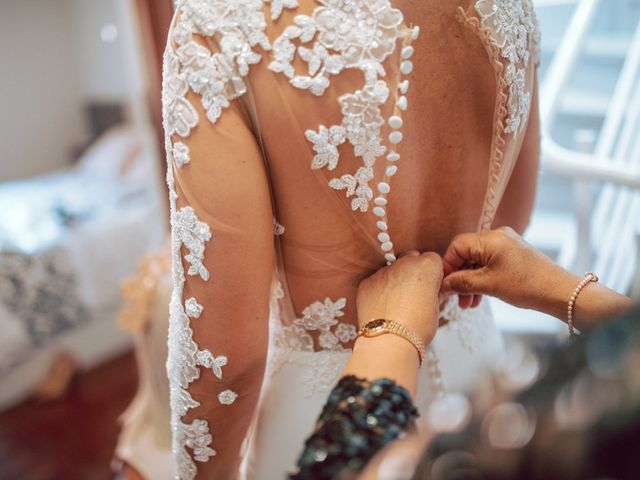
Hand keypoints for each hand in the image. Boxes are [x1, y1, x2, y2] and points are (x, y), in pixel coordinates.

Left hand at [357, 251, 442, 343]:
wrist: (389, 342)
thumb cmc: (416, 328)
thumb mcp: (436, 308)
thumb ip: (435, 292)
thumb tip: (434, 290)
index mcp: (425, 266)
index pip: (432, 259)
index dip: (432, 274)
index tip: (431, 287)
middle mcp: (403, 263)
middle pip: (411, 260)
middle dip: (413, 273)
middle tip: (414, 295)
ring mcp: (382, 272)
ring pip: (392, 271)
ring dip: (395, 282)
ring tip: (397, 306)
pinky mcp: (366, 282)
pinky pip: (376, 282)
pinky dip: (379, 291)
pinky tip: (383, 308)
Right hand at [441, 227, 576, 311]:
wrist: (560, 293)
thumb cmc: (528, 285)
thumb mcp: (489, 285)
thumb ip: (462, 282)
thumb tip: (443, 284)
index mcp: (491, 238)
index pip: (457, 246)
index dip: (448, 266)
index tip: (445, 284)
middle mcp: (497, 237)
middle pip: (466, 254)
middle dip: (459, 277)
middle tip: (455, 297)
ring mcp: (505, 246)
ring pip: (476, 262)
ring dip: (469, 282)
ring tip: (468, 303)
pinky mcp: (512, 256)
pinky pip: (488, 265)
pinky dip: (481, 280)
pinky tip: (478, 297)